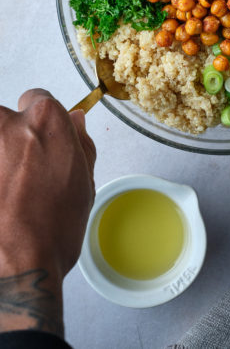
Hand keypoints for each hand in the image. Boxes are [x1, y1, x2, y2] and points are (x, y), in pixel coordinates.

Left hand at [0, 90, 95, 335]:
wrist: (17, 267)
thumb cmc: (52, 230)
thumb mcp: (84, 184)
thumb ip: (80, 143)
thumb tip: (75, 121)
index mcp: (46, 119)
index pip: (37, 98)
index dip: (41, 123)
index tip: (40, 142)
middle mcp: (8, 123)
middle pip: (7, 119)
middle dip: (13, 141)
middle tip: (20, 177)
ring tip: (6, 193)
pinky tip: (0, 201)